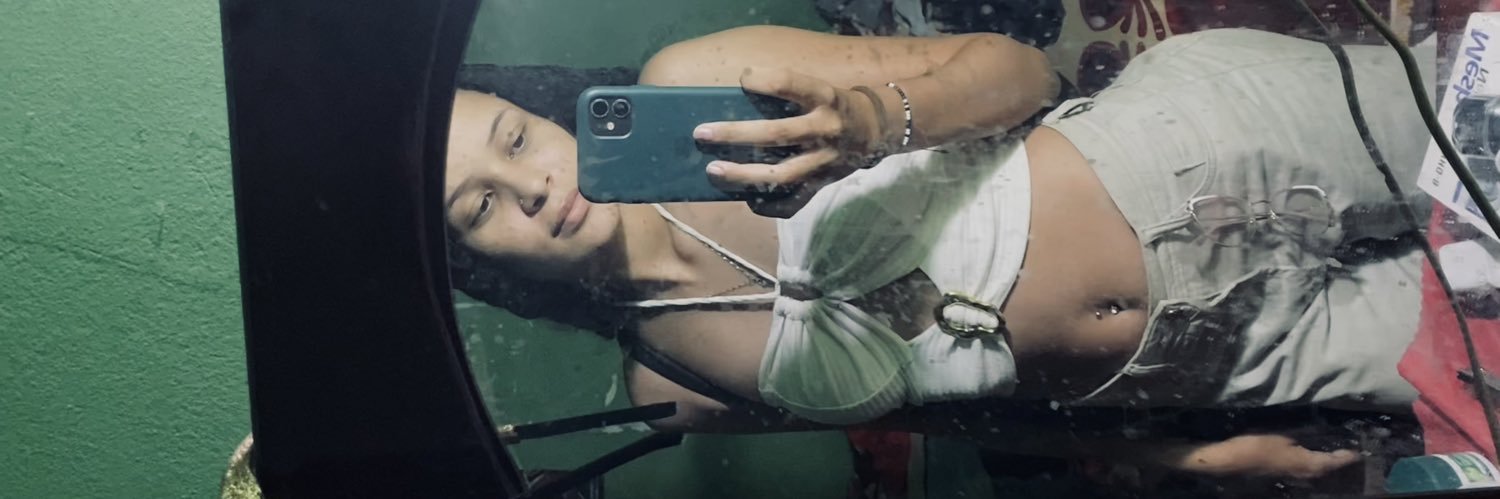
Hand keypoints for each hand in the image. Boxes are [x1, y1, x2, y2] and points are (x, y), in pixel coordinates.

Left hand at [694, 67, 886, 217]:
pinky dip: (767, 205)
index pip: (791, 84)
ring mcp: (824, 161)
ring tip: (713, 170)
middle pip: (776, 134)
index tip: (744, 78)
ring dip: (742, 174)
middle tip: (702, 133)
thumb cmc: (831, 104)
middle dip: (735, 134)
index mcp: (824, 97)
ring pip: (780, 174)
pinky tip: (746, 199)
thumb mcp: (817, 88)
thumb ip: (786, 93)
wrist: (875, 130)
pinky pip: (793, 203)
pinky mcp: (822, 185)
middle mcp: (825, 128)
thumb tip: (734, 98)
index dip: (766, 80)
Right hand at [1160, 433, 1360, 479]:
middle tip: (1345, 451)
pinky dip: (1308, 462)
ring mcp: (1288, 475)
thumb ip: (1303, 429)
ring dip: (1321, 463)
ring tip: (1328, 451)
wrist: (1228, 460)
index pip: (1334, 461)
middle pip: (1324, 469)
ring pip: (1312, 470)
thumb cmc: (1255, 444)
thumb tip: (1321, 424)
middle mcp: (1301, 473)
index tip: (1359, 450)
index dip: (1347, 455)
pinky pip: (1300, 469)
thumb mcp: (1282, 432)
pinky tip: (1304, 454)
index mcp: (1307, 464)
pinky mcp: (1277, 472)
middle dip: (1335, 461)